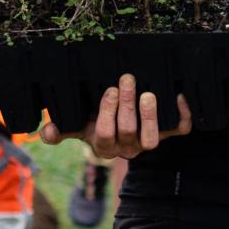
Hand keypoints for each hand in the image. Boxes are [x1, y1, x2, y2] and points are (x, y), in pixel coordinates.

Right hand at [72, 73, 191, 160]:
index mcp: (104, 145)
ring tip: (148, 94)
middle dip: (126, 105)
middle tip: (126, 80)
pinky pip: (179, 130)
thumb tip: (46, 133)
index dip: (107, 114)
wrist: (121, 127)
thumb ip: (62, 128)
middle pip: (127, 132)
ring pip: (152, 139)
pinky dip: (183, 115)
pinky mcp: (168, 133)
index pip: (104, 135)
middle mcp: (127, 147)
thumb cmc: (95, 120)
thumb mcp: (77, 125)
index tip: (109, 90)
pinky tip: (178, 96)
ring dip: (150, 116)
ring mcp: (147, 141)